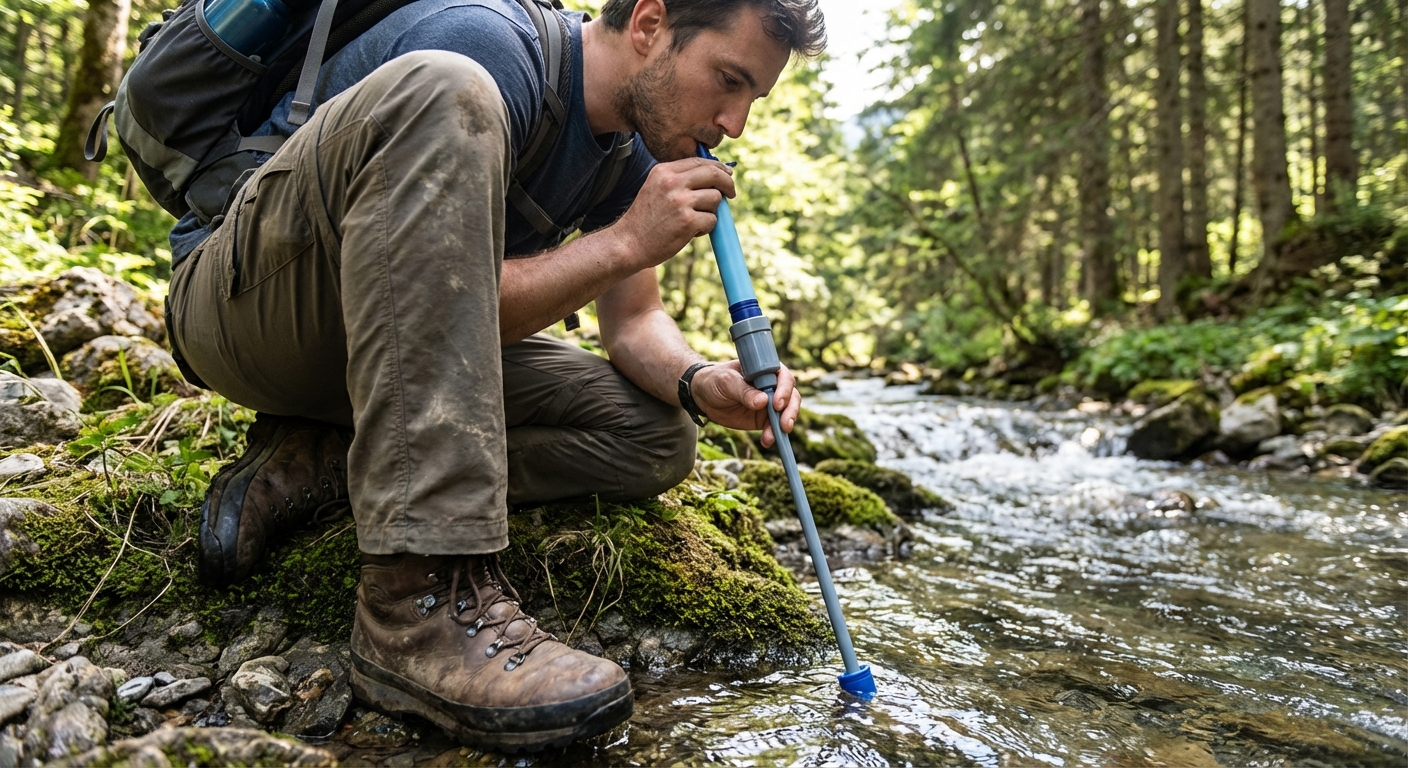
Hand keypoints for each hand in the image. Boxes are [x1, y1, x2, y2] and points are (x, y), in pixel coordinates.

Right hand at [611, 158, 734, 269]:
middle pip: (713, 174)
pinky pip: (712, 220)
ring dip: (711, 211)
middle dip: (727, 183)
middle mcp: (672, 182)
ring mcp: (680, 201)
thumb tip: (714, 174)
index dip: (718, 168)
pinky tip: (691, 232)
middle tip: (731, 193)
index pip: (699, 162)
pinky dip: (706, 227)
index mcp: (664, 171)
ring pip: (715, 199)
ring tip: (694, 220)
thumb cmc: (645, 219)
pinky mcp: (688, 221)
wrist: (628, 243)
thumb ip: (679, 179)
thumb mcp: (656, 188)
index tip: (726, 175)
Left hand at [690, 361, 801, 447]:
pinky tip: (767, 441)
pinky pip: (774, 427)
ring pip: (786, 413)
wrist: (702, 395)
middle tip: (784, 425)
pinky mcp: (763, 418)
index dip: (784, 389)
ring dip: (783, 425)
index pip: (783, 377)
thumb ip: (744, 391)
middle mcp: (772, 385)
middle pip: (791, 396)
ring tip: (774, 436)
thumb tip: (763, 401)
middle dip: (790, 411)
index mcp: (765, 370)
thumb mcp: (726, 382)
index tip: (776, 403)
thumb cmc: (715, 380)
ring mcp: (769, 403)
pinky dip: (773, 435)